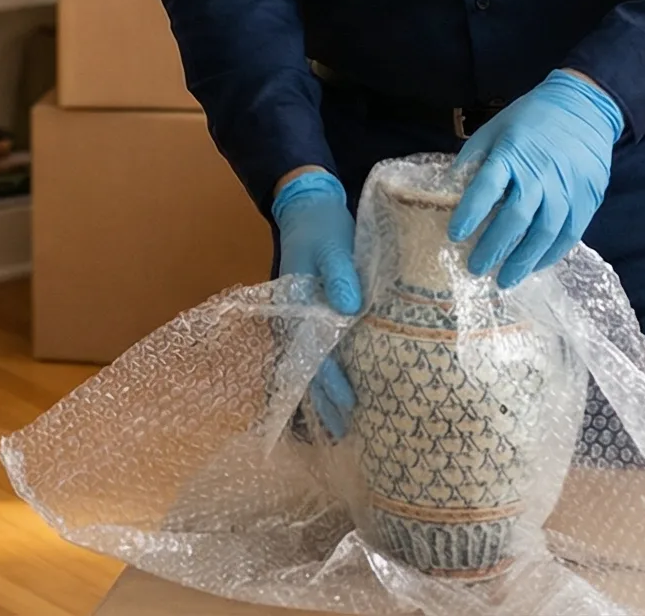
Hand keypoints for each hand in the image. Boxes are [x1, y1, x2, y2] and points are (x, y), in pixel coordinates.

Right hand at [272, 169, 360, 438]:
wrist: (307, 210)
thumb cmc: (321, 228)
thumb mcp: (331, 244)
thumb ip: (339, 274)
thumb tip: (350, 308)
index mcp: (297, 308)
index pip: (313, 354)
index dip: (331, 382)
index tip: (349, 405)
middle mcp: (295, 322)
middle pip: (307, 371)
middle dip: (324, 403)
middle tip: (345, 434)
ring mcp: (301, 324)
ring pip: (309, 369)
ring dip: (322, 398)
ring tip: (340, 429)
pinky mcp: (312, 320)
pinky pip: (315, 357)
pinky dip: (324, 381)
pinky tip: (339, 399)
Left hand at [449, 71, 623, 287]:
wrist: (584, 106)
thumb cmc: (531, 118)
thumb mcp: (495, 128)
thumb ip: (473, 158)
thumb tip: (449, 188)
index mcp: (512, 154)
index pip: (486, 189)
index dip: (469, 214)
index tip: (454, 235)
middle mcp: (540, 174)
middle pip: (515, 218)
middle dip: (493, 247)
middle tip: (475, 268)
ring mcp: (567, 189)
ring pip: (544, 233)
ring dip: (522, 260)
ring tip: (504, 280)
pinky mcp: (587, 199)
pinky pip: (568, 235)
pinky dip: (550, 254)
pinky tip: (534, 266)